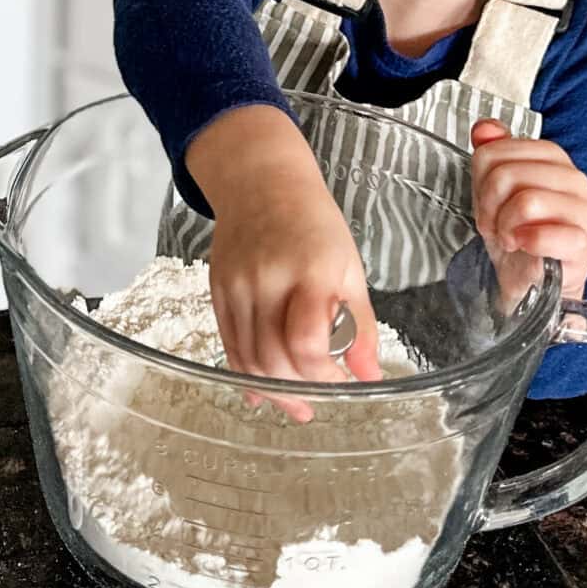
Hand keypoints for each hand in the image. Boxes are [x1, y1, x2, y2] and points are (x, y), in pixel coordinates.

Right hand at [185, 105, 383, 416]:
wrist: (262, 184)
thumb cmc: (315, 224)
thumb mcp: (350, 268)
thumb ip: (359, 326)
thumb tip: (369, 376)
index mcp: (312, 272)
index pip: (307, 343)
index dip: (323, 375)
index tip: (339, 379)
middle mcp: (269, 279)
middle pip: (274, 358)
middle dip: (299, 391)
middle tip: (318, 402)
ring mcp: (238, 285)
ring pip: (248, 359)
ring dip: (272, 390)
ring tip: (294, 403)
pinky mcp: (217, 290)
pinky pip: (229, 345)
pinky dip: (245, 373)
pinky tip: (263, 389)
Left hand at [470, 118, 586, 301]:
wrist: (530, 277)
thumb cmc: (517, 233)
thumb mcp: (494, 190)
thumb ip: (491, 153)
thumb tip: (485, 128)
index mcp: (553, 158)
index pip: (495, 151)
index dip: (480, 179)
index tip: (486, 200)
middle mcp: (573, 180)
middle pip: (507, 174)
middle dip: (489, 204)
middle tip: (495, 223)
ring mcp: (583, 212)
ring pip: (526, 201)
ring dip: (505, 225)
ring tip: (509, 236)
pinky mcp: (583, 245)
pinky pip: (545, 235)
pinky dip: (526, 242)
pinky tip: (524, 246)